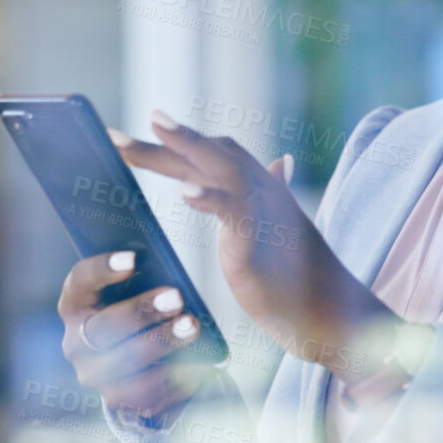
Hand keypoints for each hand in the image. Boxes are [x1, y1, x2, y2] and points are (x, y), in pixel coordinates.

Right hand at [56, 249, 218, 424]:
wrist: (136, 368)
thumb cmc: (137, 316)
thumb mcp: (132, 293)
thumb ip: (141, 279)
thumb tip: (167, 266)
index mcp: (77, 306)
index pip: (80, 282)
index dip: (102, 269)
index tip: (132, 258)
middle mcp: (77, 343)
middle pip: (105, 326)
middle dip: (142, 310)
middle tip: (176, 297)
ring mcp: (95, 375)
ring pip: (128, 362)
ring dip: (163, 342)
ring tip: (192, 326)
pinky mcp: (118, 399)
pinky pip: (148, 392)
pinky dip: (177, 375)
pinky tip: (200, 362)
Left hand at [109, 112, 398, 375]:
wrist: (329, 315)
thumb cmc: (301, 277)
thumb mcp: (279, 230)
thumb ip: (273, 193)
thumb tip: (282, 162)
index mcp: (258, 188)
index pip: (212, 155)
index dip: (173, 142)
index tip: (130, 137)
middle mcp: (262, 190)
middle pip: (209, 152)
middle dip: (164, 139)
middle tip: (113, 134)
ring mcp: (264, 210)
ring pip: (222, 166)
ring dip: (186, 145)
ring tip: (153, 126)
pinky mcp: (262, 239)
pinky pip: (234, 211)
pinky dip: (211, 197)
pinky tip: (185, 191)